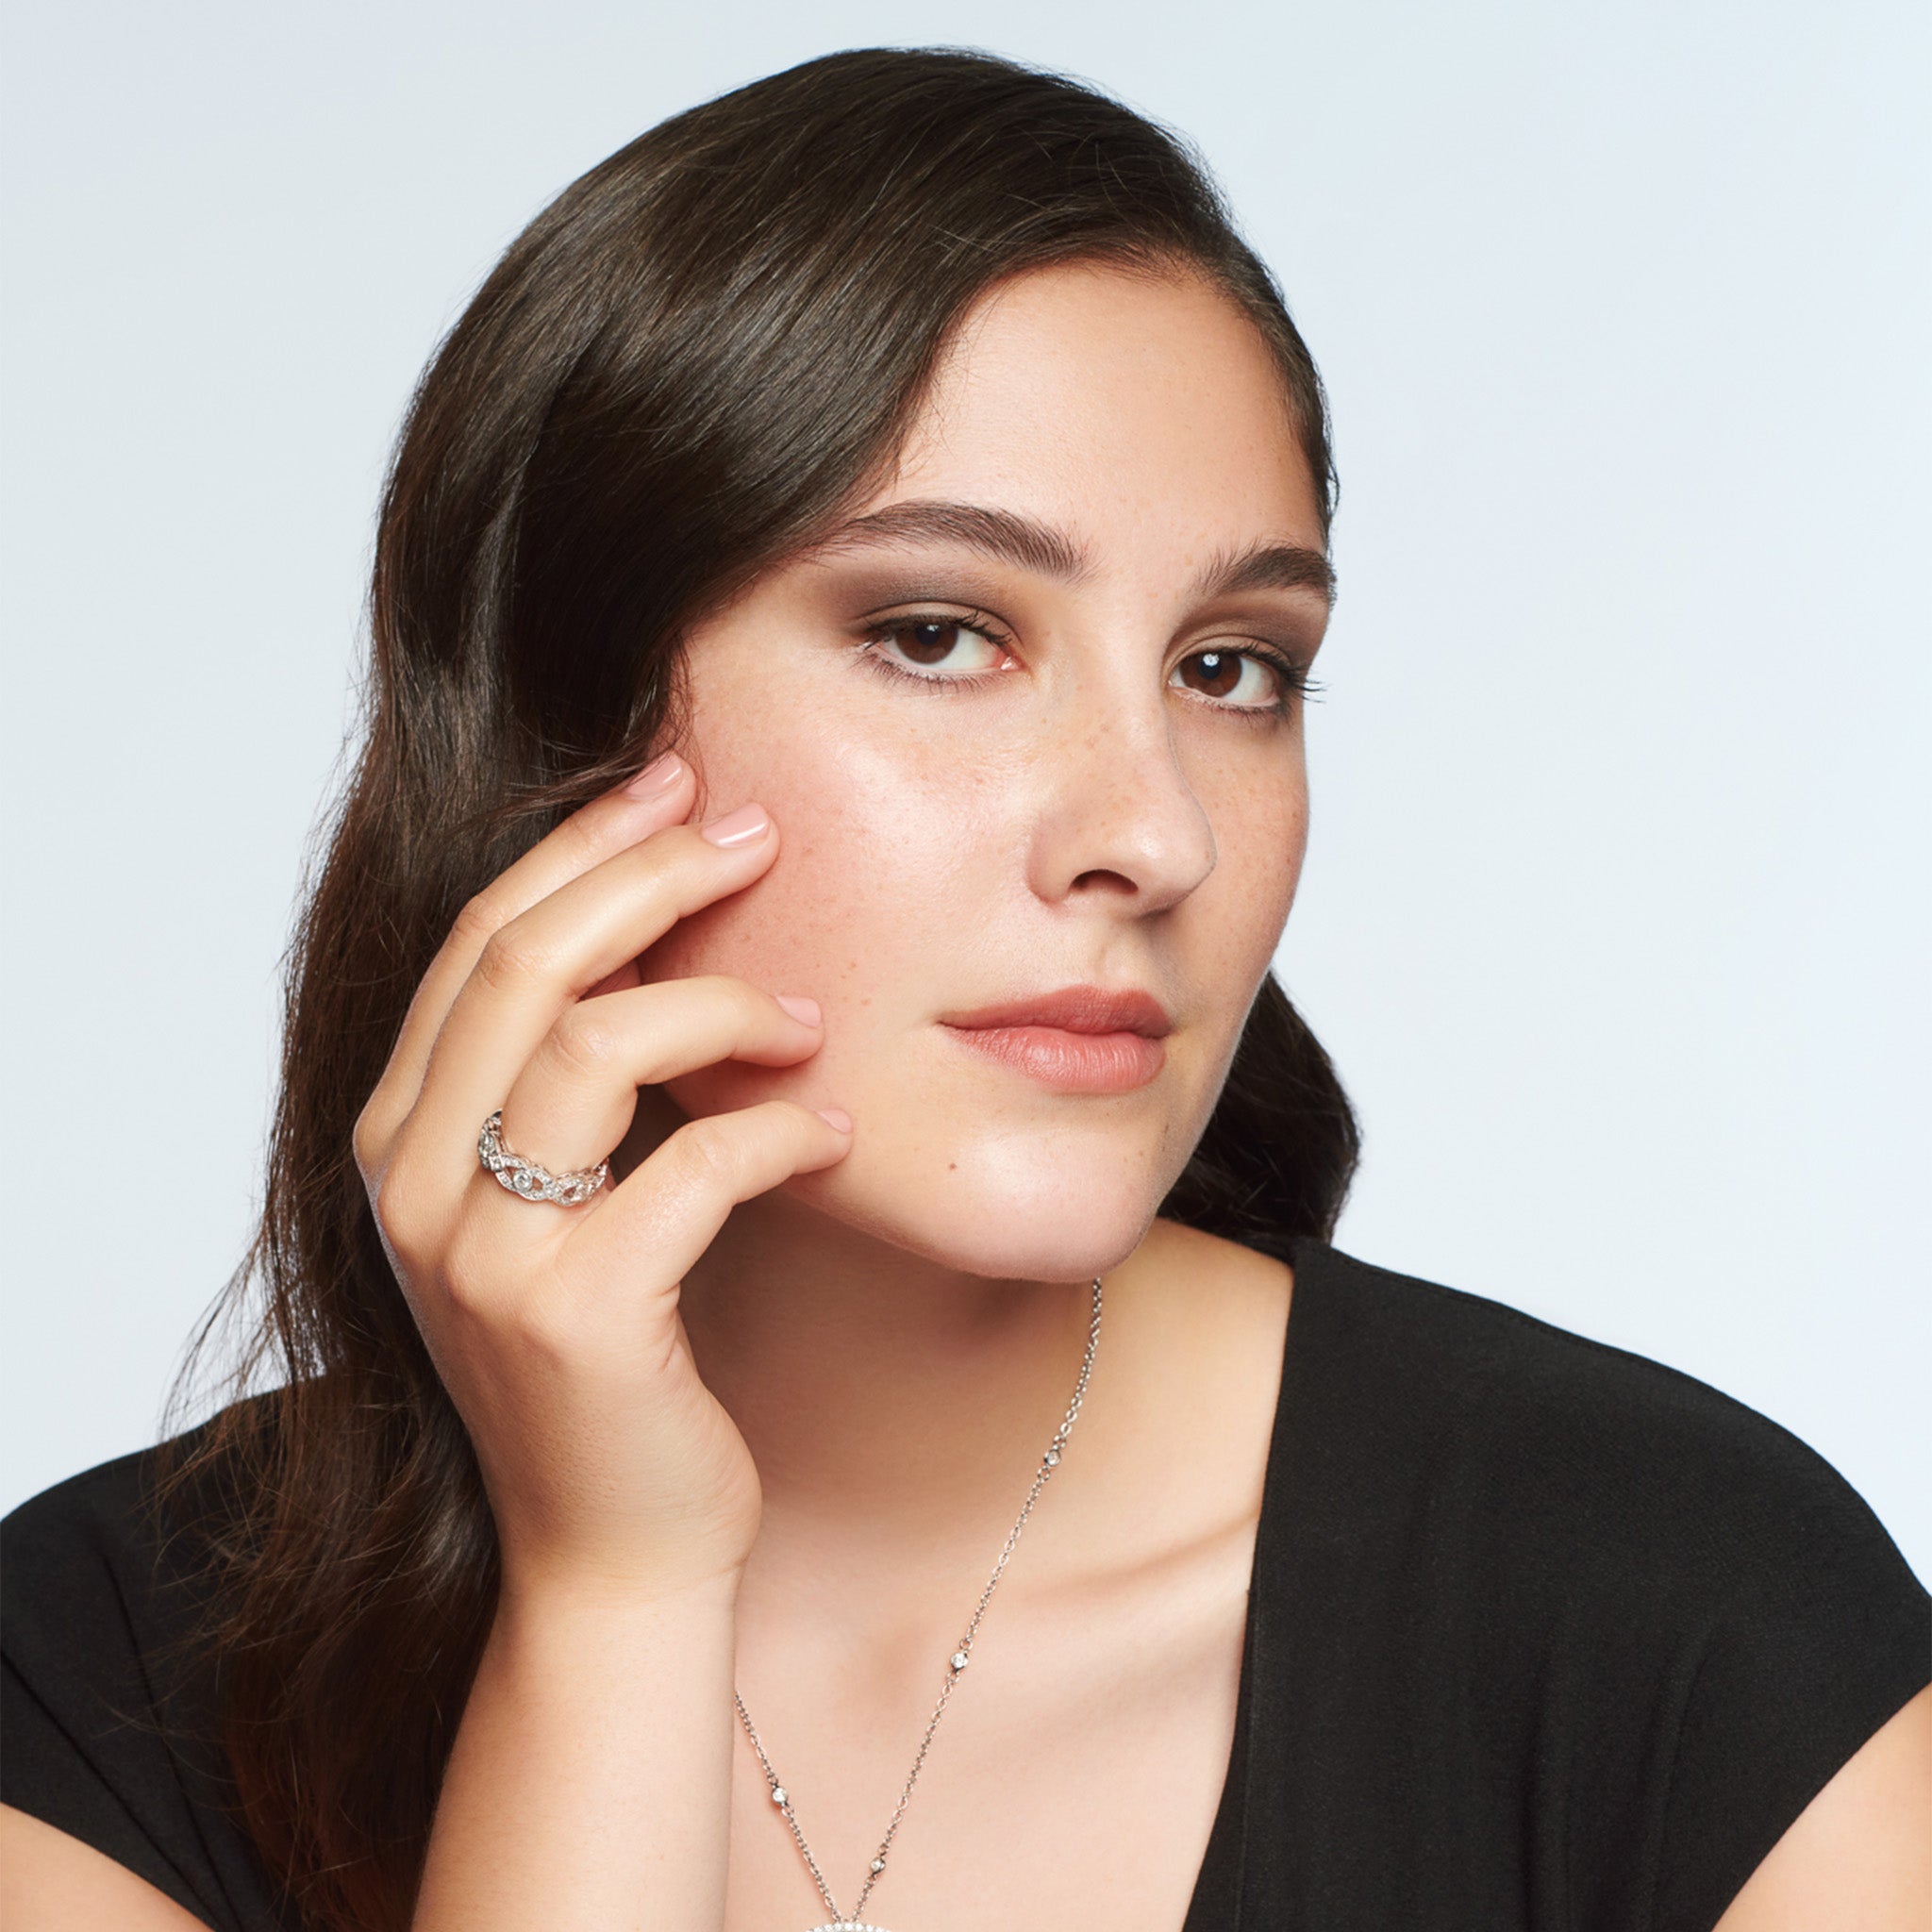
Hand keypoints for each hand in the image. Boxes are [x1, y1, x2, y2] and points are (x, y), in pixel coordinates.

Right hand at [351, 754, 849, 1604]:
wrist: (614, 1548)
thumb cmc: (612, 1359)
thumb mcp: (560, 1200)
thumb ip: (568, 1079)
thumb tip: (661, 924)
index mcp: (401, 1134)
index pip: (480, 938)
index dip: (583, 847)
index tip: (678, 786)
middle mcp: (415, 1182)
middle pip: (524, 958)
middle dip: (652, 873)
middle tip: (759, 837)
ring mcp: (482, 1253)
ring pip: (596, 1039)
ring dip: (727, 1006)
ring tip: (811, 1025)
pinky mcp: (574, 1315)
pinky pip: (693, 1166)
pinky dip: (779, 1131)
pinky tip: (829, 1138)